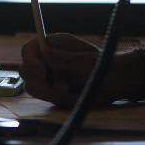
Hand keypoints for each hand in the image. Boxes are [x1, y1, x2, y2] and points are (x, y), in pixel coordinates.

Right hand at [20, 34, 140, 107]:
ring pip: (34, 87)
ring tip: (73, 92)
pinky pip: (48, 99)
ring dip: (52, 93)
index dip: (30, 60)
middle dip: (40, 81)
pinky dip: (61, 100)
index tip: (42, 72)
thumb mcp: (87, 61)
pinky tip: (76, 97)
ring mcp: (50, 76)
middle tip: (60, 87)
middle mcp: (49, 59)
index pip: (29, 49)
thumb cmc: (106, 66)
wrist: (118, 83)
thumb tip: (44, 53)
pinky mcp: (54, 92)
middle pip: (26, 70)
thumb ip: (65, 59)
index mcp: (54, 44)